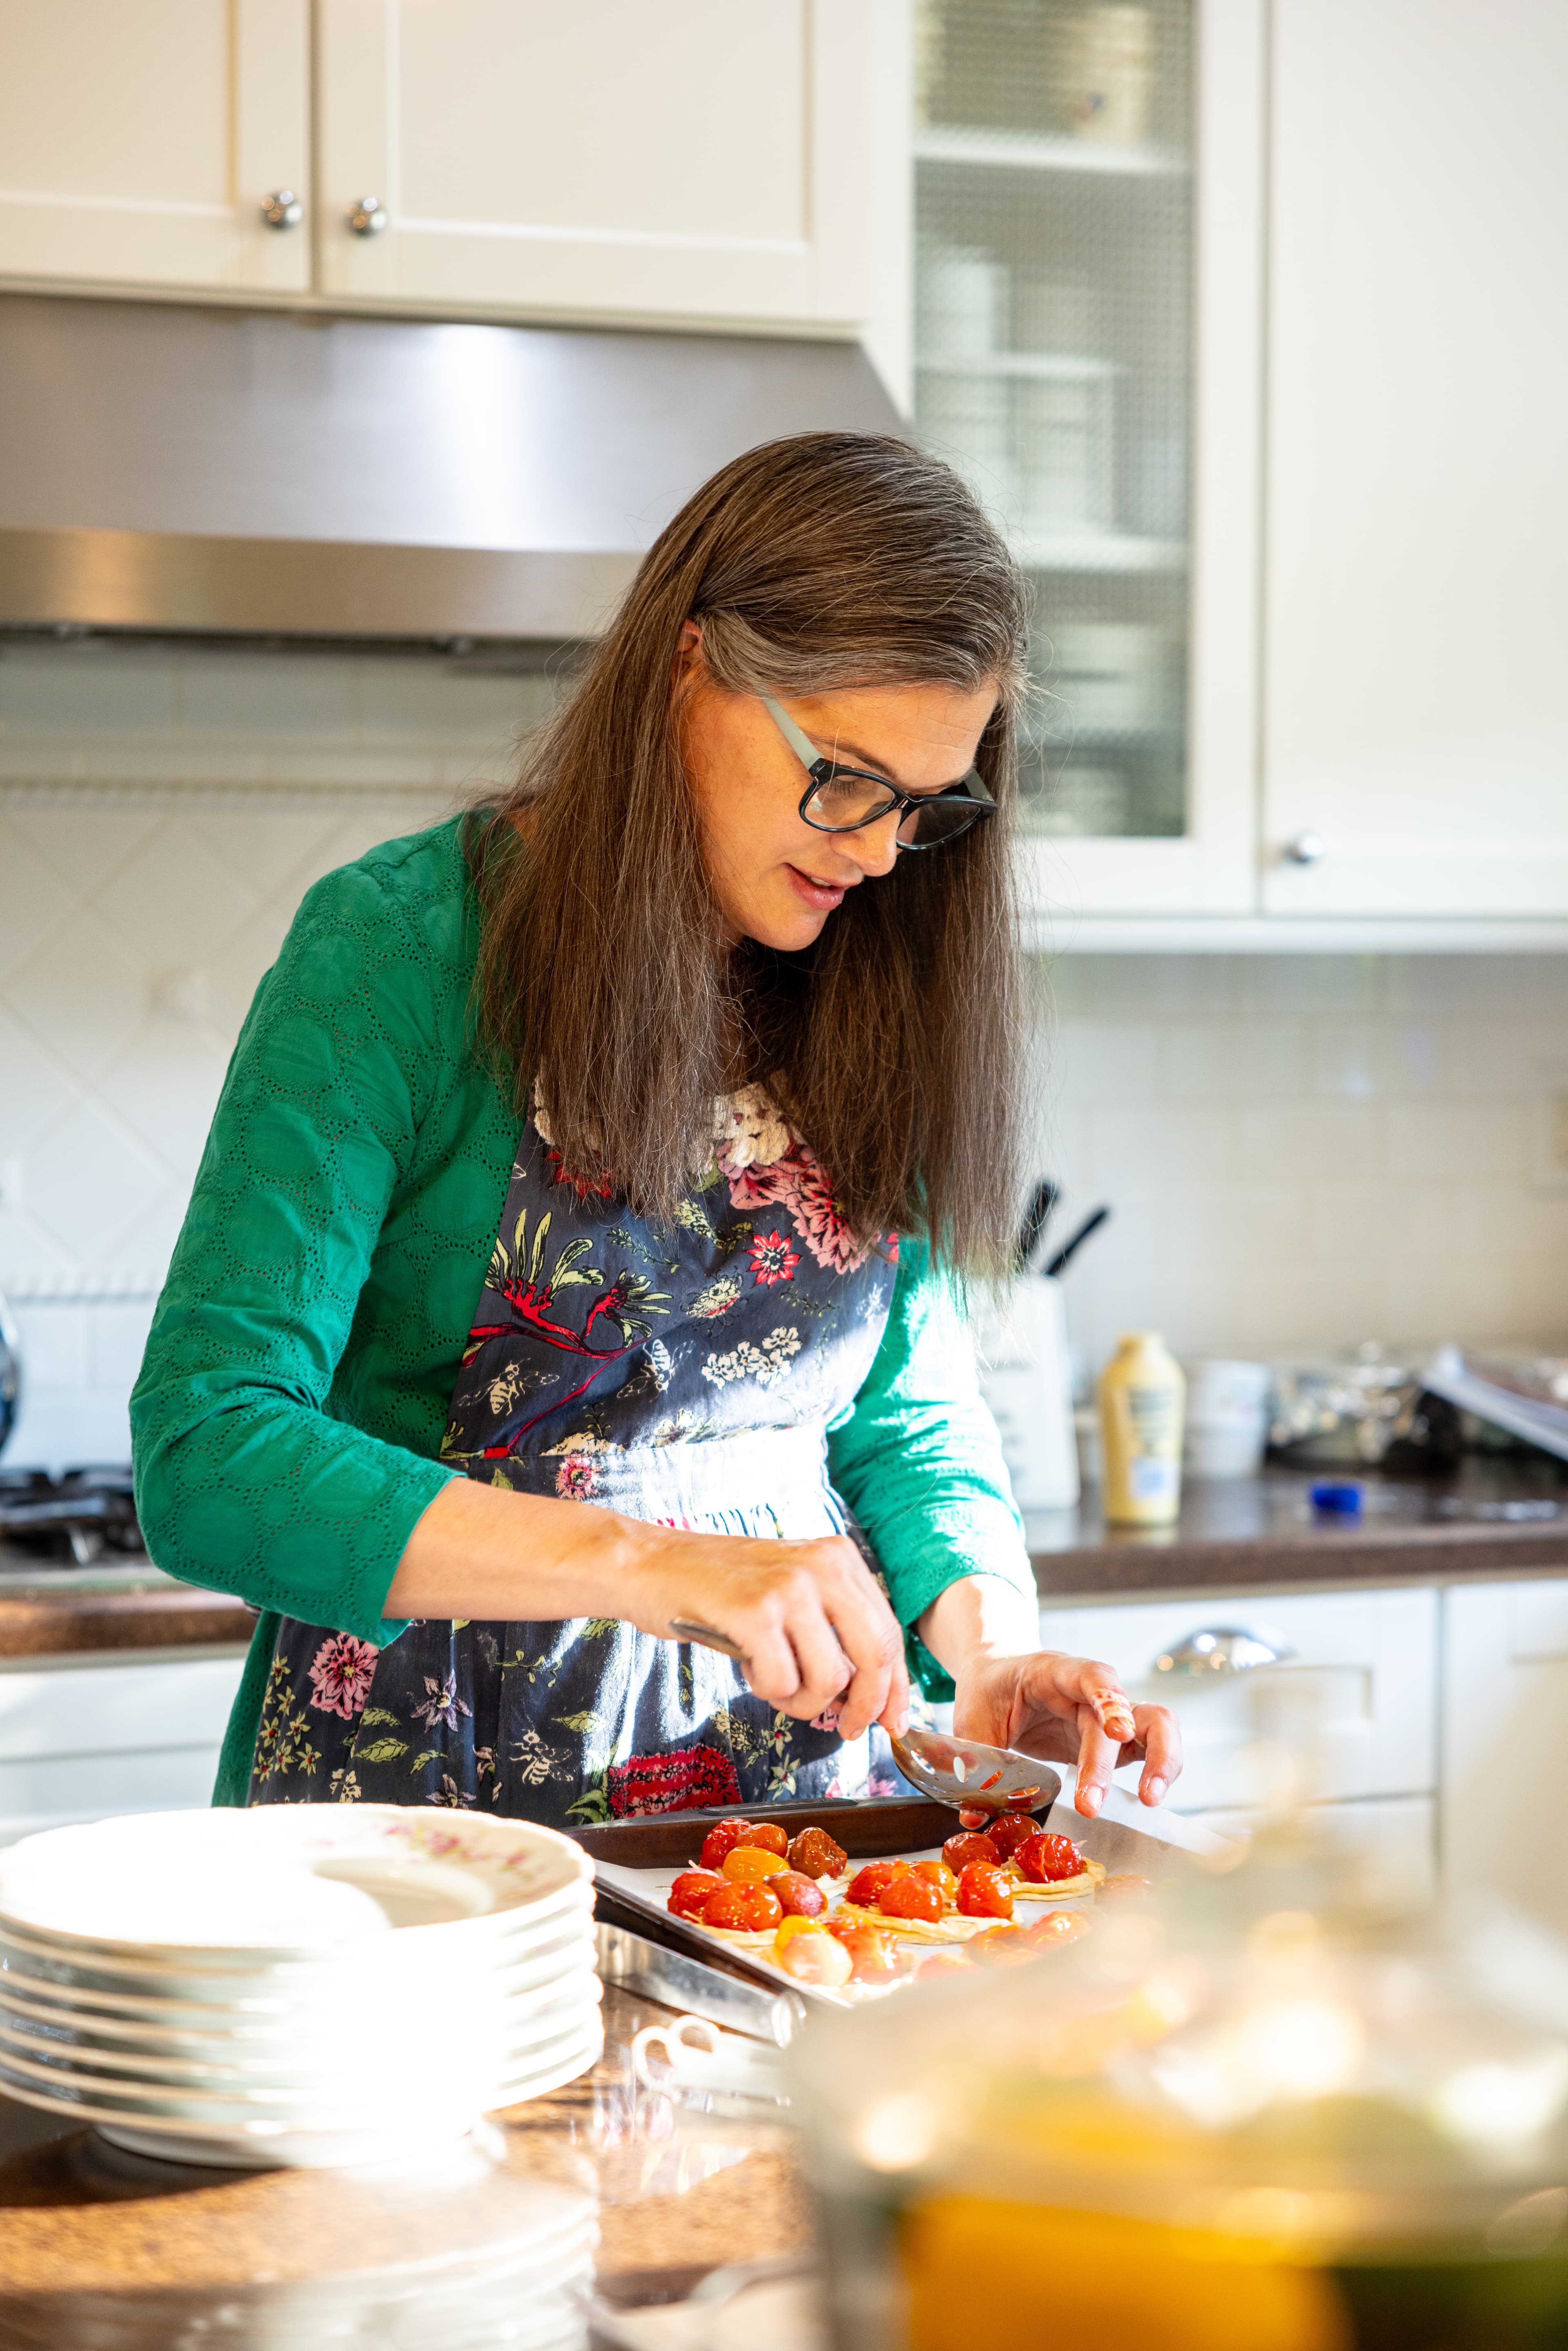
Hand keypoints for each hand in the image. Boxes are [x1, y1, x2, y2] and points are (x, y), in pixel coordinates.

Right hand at [628, 1525, 908, 1745]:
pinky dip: (766, 1689)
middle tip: (845, 1729)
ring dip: (801, 1701)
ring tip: (772, 1683)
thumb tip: (872, 1698)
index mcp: (838, 1558)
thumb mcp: (791, 1591)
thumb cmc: (720, 1589)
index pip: (888, 1632)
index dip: (895, 1686)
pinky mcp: (755, 1612)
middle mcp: (822, 1565)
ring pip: (829, 1679)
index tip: (892, 1721)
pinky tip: (747, 1665)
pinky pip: (783, 1682)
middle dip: (864, 1706)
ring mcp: (789, 1587)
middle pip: (875, 1656)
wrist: (650, 1565)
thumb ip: (832, 1630)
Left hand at [951, 1649, 1180, 1820]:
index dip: (1108, 1699)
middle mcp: (1090, 1690)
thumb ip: (976, 1762)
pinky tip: (1147, 1796)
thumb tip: (974, 1815)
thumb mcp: (972, 1721)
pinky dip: (1157, 1769)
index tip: (1117, 1732)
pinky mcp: (1116, 1741)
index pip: (1090, 1675)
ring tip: (1150, 1798)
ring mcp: (1108, 1714)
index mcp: (1052, 1673)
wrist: (998, 1678)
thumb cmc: (989, 1693)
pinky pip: (1150, 1747)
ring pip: (1156, 1723)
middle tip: (1090, 1805)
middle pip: (1119, 1714)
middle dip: (1106, 1763)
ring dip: (1162, 1758)